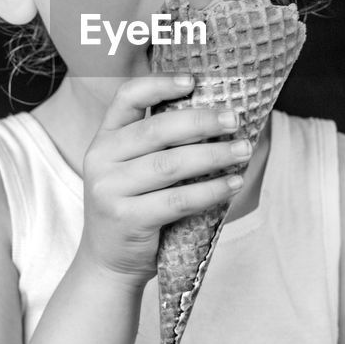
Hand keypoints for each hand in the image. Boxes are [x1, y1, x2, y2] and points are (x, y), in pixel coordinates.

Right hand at [75, 73, 250, 288]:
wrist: (108, 262)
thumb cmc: (134, 207)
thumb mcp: (132, 168)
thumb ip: (159, 142)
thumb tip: (219, 115)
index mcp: (104, 138)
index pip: (127, 97)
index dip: (160, 84)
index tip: (194, 80)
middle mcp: (101, 159)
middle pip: (157, 130)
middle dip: (201, 121)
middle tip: (235, 119)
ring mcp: (110, 190)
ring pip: (170, 164)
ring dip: (213, 155)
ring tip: (243, 150)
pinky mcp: (127, 219)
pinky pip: (177, 200)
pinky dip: (210, 190)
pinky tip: (233, 184)